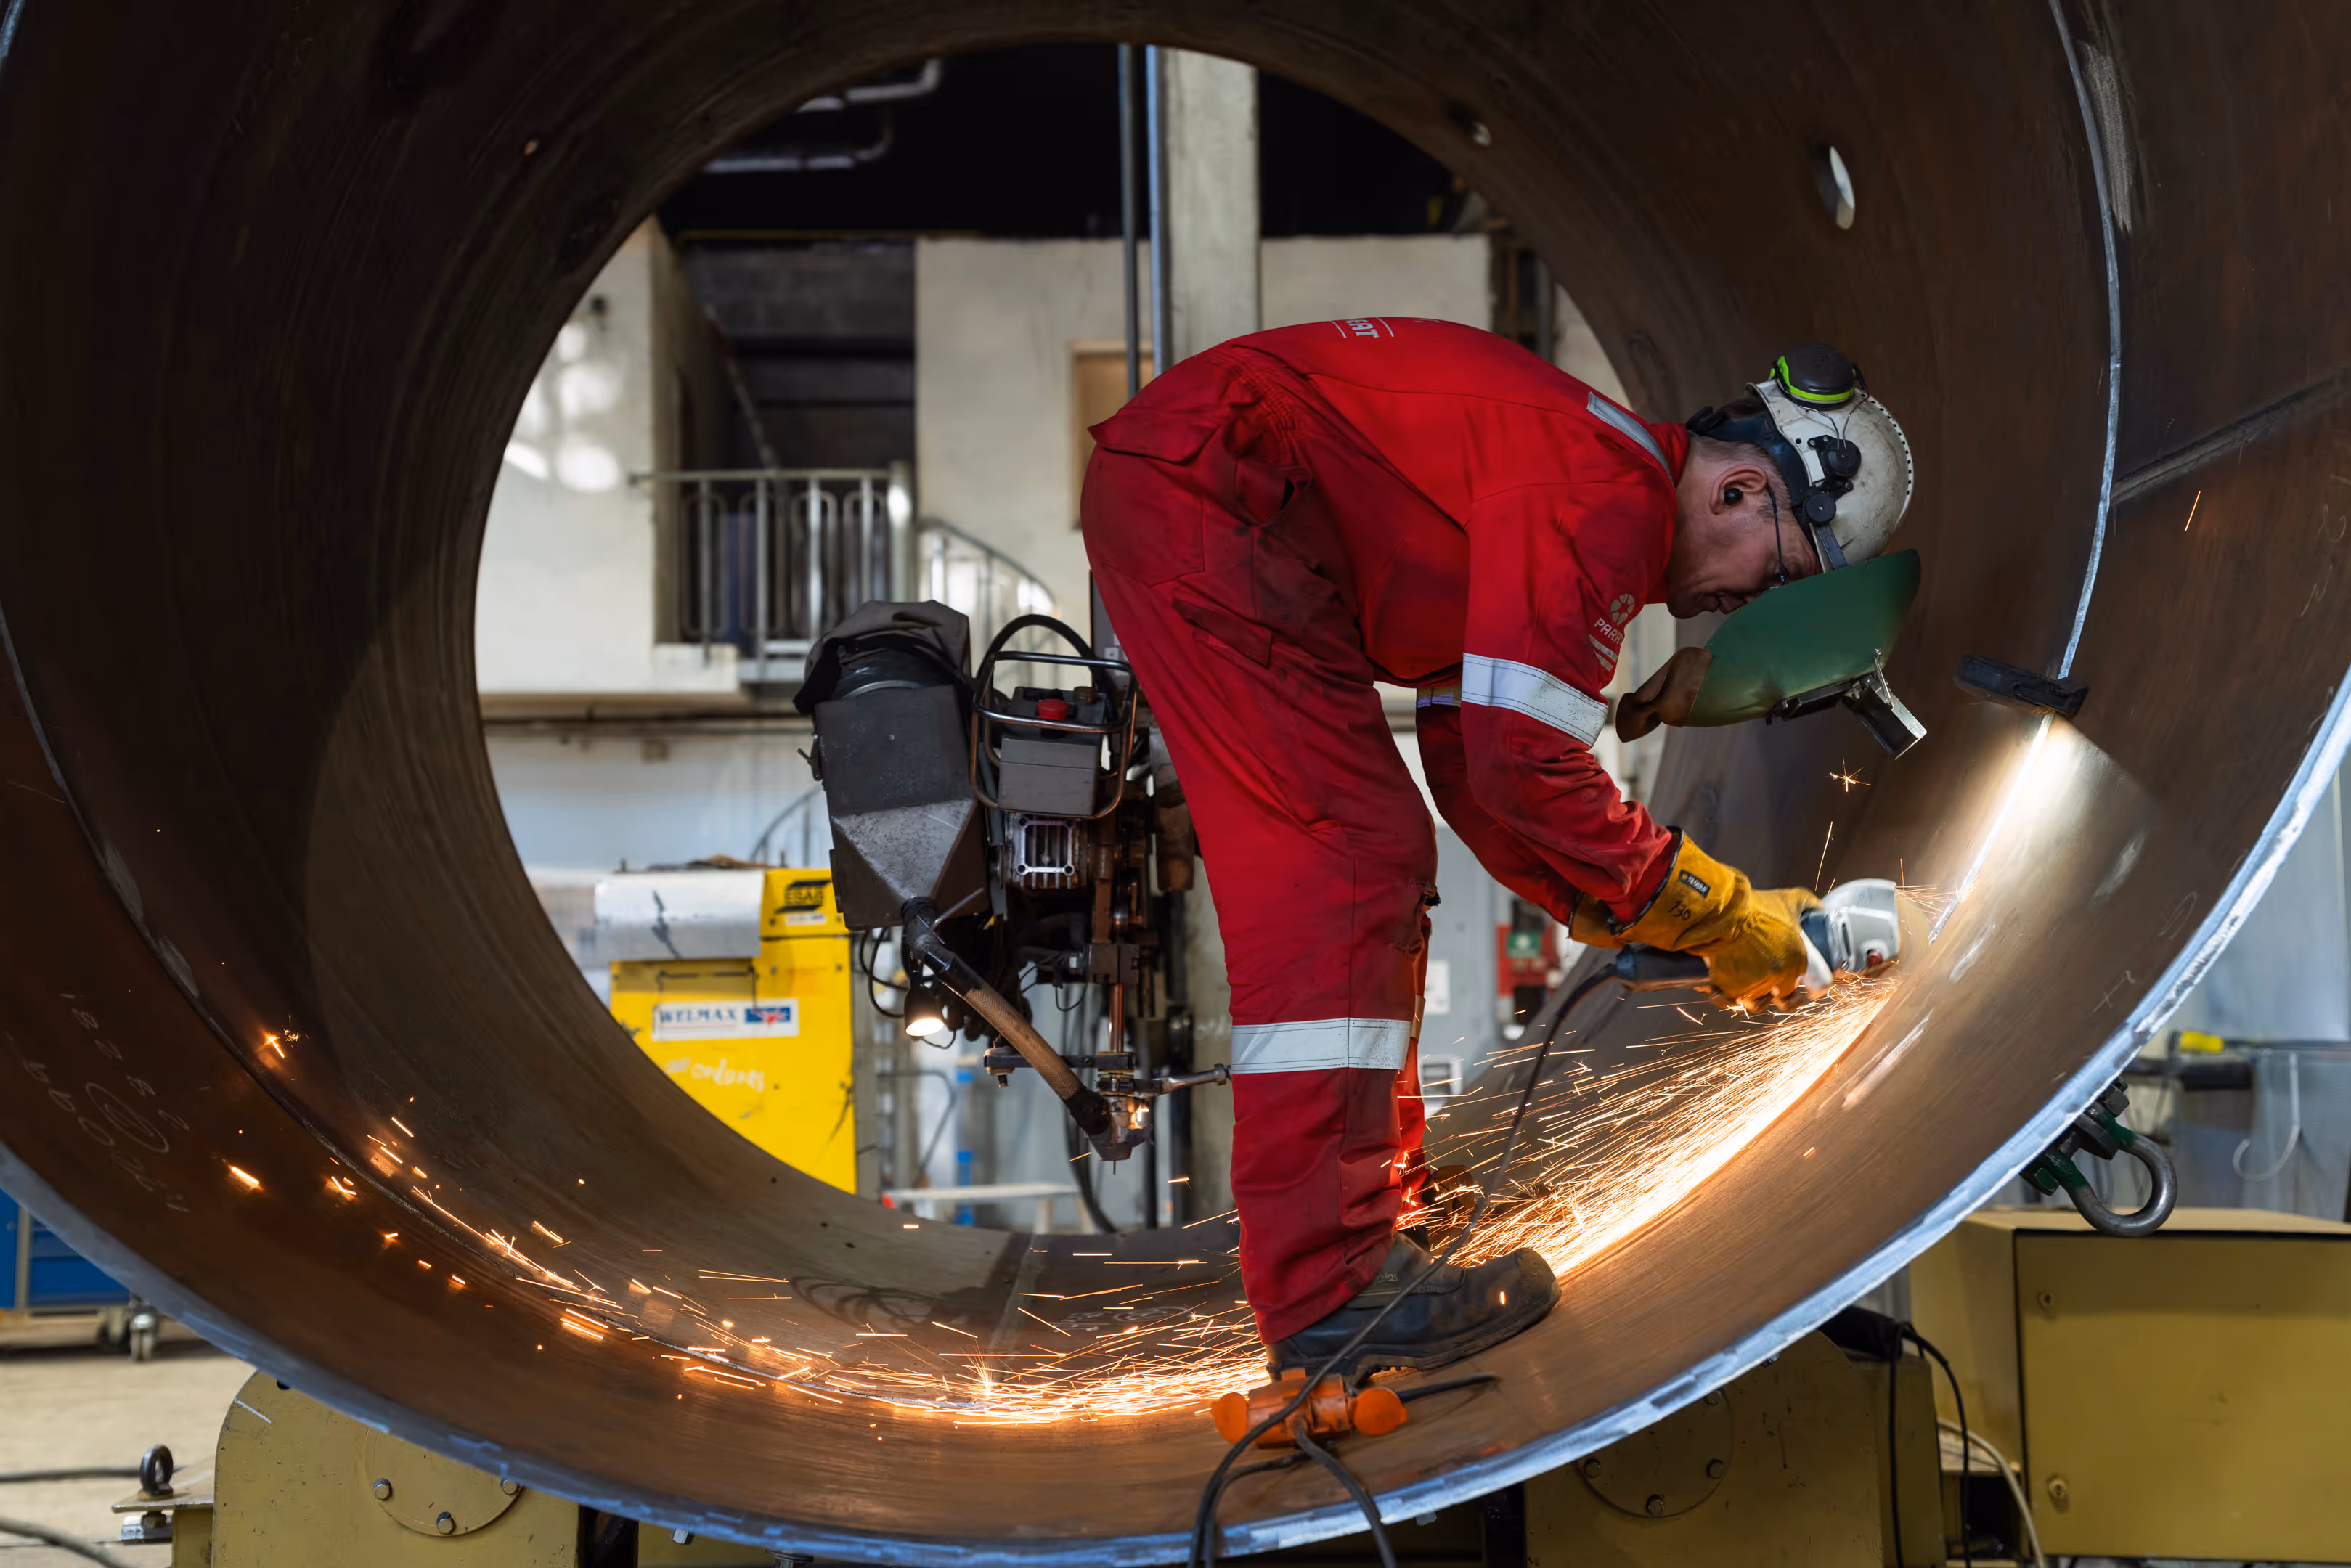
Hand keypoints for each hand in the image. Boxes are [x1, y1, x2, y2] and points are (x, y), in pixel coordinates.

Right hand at [1616, 838, 1817, 1006]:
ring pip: (1757, 1004)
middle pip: (1785, 1001)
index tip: (1802, 985)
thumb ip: (1808, 904)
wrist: (1720, 913)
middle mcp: (1780, 979)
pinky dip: (1724, 995)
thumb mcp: (1788, 900)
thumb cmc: (1755, 908)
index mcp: (1798, 962)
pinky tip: (1720, 987)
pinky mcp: (1730, 989)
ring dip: (1753, 997)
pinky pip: (1729, 1001)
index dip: (1810, 987)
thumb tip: (1819, 909)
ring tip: (1745, 984)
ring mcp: (1755, 987)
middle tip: (1770, 985)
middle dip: (1779, 995)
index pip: (1816, 988)